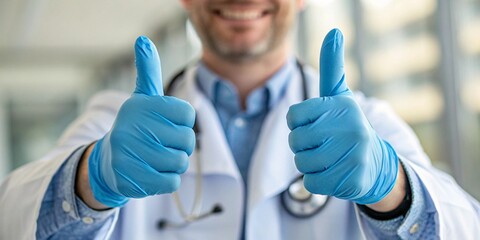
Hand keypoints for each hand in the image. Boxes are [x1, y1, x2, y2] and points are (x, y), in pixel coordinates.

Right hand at [88, 36, 195, 206]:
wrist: (108, 162)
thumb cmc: (135, 126)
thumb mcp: (142, 98)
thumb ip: (148, 71)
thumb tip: (143, 40)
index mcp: (141, 105)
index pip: (187, 114)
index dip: (183, 122)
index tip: (168, 123)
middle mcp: (133, 126)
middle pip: (187, 140)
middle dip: (180, 145)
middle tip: (163, 144)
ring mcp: (130, 153)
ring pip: (180, 162)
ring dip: (174, 163)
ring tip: (158, 158)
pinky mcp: (132, 178)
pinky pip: (171, 182)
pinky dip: (166, 179)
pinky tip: (152, 172)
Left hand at [286, 29, 398, 204]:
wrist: (375, 164)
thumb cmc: (348, 126)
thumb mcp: (339, 96)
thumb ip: (333, 67)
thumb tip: (334, 31)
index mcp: (341, 105)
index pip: (293, 117)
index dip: (298, 125)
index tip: (315, 125)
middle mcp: (350, 127)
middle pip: (295, 141)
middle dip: (303, 147)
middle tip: (323, 145)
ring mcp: (353, 154)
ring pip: (302, 163)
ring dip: (310, 164)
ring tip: (329, 159)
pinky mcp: (352, 179)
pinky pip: (311, 183)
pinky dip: (317, 181)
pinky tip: (334, 173)